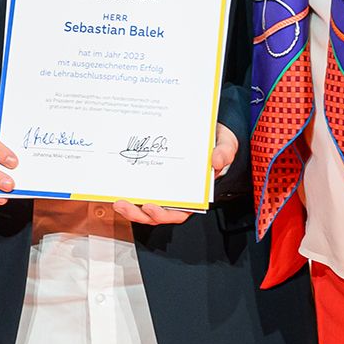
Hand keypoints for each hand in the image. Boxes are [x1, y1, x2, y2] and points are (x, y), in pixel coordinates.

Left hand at [111, 125, 237, 225]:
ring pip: (145, 207)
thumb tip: (216, 162)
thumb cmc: (218, 141)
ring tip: (118, 201)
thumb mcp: (227, 144)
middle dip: (139, 214)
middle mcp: (177, 195)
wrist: (208, 130)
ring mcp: (163, 187)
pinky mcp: (153, 177)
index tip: (150, 207)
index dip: (164, 214)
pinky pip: (139, 189)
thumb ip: (224, 152)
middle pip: (157, 213)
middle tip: (124, 205)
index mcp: (195, 193)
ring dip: (130, 208)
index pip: (179, 212)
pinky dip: (128, 191)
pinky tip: (116, 186)